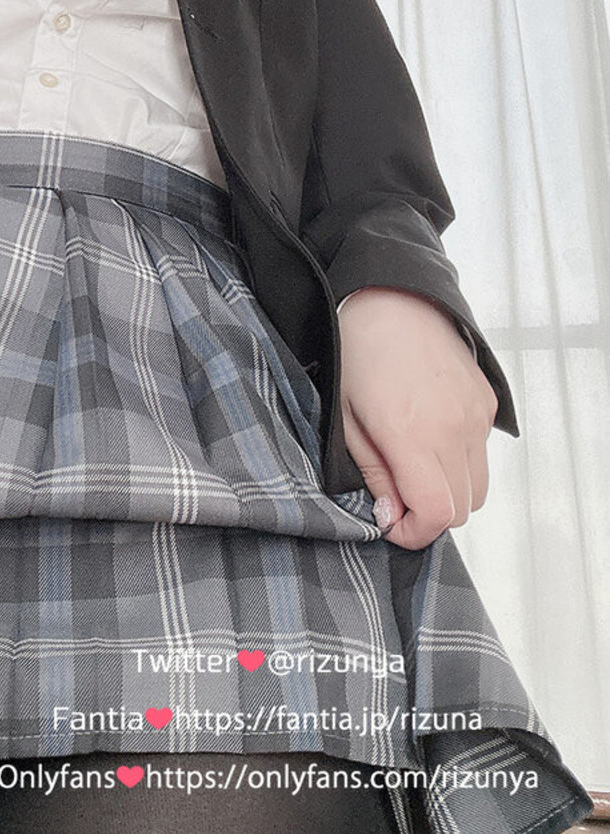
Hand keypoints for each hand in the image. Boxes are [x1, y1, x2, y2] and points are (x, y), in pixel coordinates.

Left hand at [337, 287, 497, 549]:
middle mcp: (455, 428)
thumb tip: (393, 518)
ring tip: (412, 462)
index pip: (437, 513)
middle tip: (396, 494)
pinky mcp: (488, 403)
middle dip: (428, 513)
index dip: (414, 533)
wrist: (393, 300)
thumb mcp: (346, 419)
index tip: (391, 523)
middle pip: (462, 509)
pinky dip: (460, 460)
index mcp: (413, 433)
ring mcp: (477, 415)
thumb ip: (373, 474)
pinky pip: (482, 454)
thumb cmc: (357, 356)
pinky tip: (429, 433)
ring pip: (478, 487)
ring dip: (448, 490)